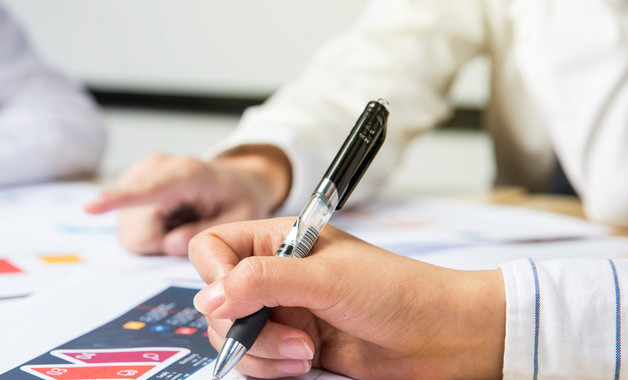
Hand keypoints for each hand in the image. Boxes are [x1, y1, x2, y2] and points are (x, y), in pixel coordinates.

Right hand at [84, 146, 290, 255]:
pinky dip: (150, 230)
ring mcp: (138, 175)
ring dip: (156, 237)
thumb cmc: (239, 197)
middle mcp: (156, 168)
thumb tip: (170, 244)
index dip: (119, 199)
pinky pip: (129, 227)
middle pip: (137, 230)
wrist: (235, 180)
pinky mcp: (129, 184)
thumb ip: (208, 232)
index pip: (148, 190)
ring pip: (131, 232)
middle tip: (191, 229)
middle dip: (161, 243)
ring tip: (183, 219)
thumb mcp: (241, 217)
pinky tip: (171, 216)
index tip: (90, 207)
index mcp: (187, 173)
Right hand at [190, 218, 505, 378]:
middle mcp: (276, 274)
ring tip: (306, 353)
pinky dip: (271, 367)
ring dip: (263, 352)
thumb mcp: (326, 278)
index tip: (232, 301)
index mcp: (280, 241)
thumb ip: (263, 281)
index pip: (214, 248)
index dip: (214, 276)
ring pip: (233, 336)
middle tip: (292, 336)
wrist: (438, 336)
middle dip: (248, 327)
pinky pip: (256, 360)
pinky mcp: (292, 343)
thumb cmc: (396, 292)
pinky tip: (307, 362)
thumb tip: (209, 297)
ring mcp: (283, 311)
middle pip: (219, 302)